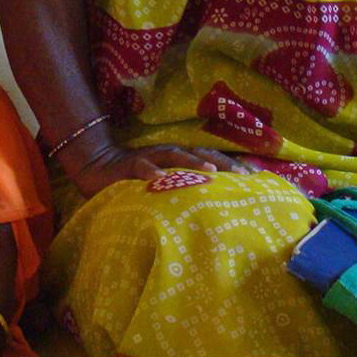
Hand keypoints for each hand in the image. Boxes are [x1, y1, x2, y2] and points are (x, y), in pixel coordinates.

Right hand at [70, 142, 252, 196]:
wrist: (99, 166)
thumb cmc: (139, 180)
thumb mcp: (167, 183)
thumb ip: (188, 188)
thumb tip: (218, 203)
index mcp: (183, 157)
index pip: (214, 159)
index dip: (235, 166)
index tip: (257, 178)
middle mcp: (172, 153)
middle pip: (202, 155)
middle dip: (223, 164)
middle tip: (243, 176)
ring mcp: (152, 157)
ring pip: (177, 156)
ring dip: (194, 162)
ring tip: (211, 173)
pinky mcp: (131, 166)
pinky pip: (143, 168)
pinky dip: (151, 172)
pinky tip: (159, 180)